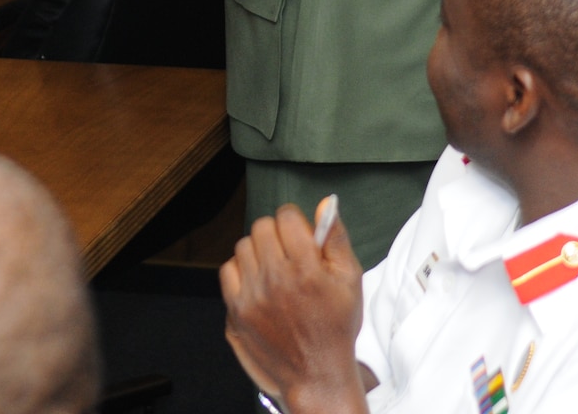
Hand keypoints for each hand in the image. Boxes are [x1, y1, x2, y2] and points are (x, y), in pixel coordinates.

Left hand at [220, 202, 366, 411]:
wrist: (316, 373)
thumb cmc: (336, 327)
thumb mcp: (350, 279)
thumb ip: (336, 238)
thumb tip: (327, 204)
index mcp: (306, 268)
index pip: (286, 216)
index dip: (295, 220)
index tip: (300, 233)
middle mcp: (276, 279)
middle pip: (262, 227)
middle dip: (277, 233)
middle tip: (289, 252)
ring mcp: (252, 296)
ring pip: (244, 246)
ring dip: (259, 251)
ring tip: (274, 269)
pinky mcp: (237, 310)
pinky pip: (228, 270)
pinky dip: (241, 271)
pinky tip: (258, 282)